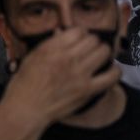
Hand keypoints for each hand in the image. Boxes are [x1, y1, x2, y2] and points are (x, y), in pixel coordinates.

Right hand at [4, 27, 119, 126]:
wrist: (26, 108)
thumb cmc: (24, 84)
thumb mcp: (31, 57)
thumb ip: (49, 45)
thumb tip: (62, 34)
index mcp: (51, 48)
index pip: (78, 31)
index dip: (80, 34)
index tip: (79, 39)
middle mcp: (67, 58)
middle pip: (93, 40)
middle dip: (92, 42)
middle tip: (89, 49)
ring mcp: (79, 74)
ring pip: (104, 52)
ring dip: (103, 53)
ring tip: (99, 58)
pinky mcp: (87, 90)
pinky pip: (111, 76)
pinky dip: (115, 71)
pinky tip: (111, 71)